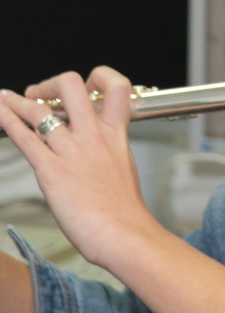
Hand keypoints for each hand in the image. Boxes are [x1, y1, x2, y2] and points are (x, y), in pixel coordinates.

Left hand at [0, 67, 165, 268]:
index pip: (116, 87)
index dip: (99, 77)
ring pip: (39, 110)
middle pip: (71, 86)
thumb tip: (96, 146)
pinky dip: (7, 120)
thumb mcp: (123, 168)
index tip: (86, 86)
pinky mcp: (51, 170)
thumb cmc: (125, 211)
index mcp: (116, 134)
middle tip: (40, 94)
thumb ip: (108, 149)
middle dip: (50, 84)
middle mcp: (93, 136)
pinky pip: (24, 137)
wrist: (125, 235)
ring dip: (17, 102)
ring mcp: (71, 151)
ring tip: (6, 99)